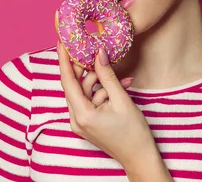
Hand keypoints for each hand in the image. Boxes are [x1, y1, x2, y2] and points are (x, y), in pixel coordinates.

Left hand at [56, 40, 166, 177]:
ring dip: (100, 83)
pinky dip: (101, 93)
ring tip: (121, 80)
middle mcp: (76, 120)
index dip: (64, 60)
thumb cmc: (134, 132)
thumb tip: (98, 53)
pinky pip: (89, 101)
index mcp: (82, 115)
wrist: (140, 158)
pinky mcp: (86, 124)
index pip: (67, 81)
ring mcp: (80, 123)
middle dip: (89, 71)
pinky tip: (119, 88)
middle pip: (75, 86)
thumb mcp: (121, 99)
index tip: (61, 42)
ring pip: (84, 92)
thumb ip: (107, 75)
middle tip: (98, 55)